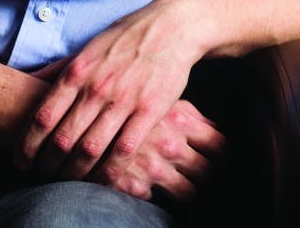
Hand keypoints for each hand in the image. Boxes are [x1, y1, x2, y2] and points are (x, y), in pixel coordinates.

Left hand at [14, 0, 199, 182]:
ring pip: (89, 150)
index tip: (21, 160)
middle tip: (41, 176)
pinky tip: (100, 181)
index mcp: (77, 72)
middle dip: (46, 165)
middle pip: (62, 139)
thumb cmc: (124, 38)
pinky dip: (109, 172)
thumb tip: (28, 80)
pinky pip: (123, 151)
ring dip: (74, 174)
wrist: (170, 27)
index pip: (42, 117)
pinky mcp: (148, 112)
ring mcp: (122, 100)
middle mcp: (96, 88)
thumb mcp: (86, 48)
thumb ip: (58, 69)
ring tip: (66, 183)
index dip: (27, 145)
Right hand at [91, 99, 226, 202]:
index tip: (221, 161)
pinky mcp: (135, 185)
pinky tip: (158, 193)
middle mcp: (170, 142)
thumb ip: (186, 112)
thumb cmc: (124, 100)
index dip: (223, 156)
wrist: (76, 108)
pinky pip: (163, 203)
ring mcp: (153, 166)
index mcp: (179, 118)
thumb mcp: (156, 96)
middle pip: (209, 172)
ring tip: (181, 188)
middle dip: (208, 177)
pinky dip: (164, 202)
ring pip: (190, 192)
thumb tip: (211, 126)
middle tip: (202, 177)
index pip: (219, 145)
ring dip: (187, 191)